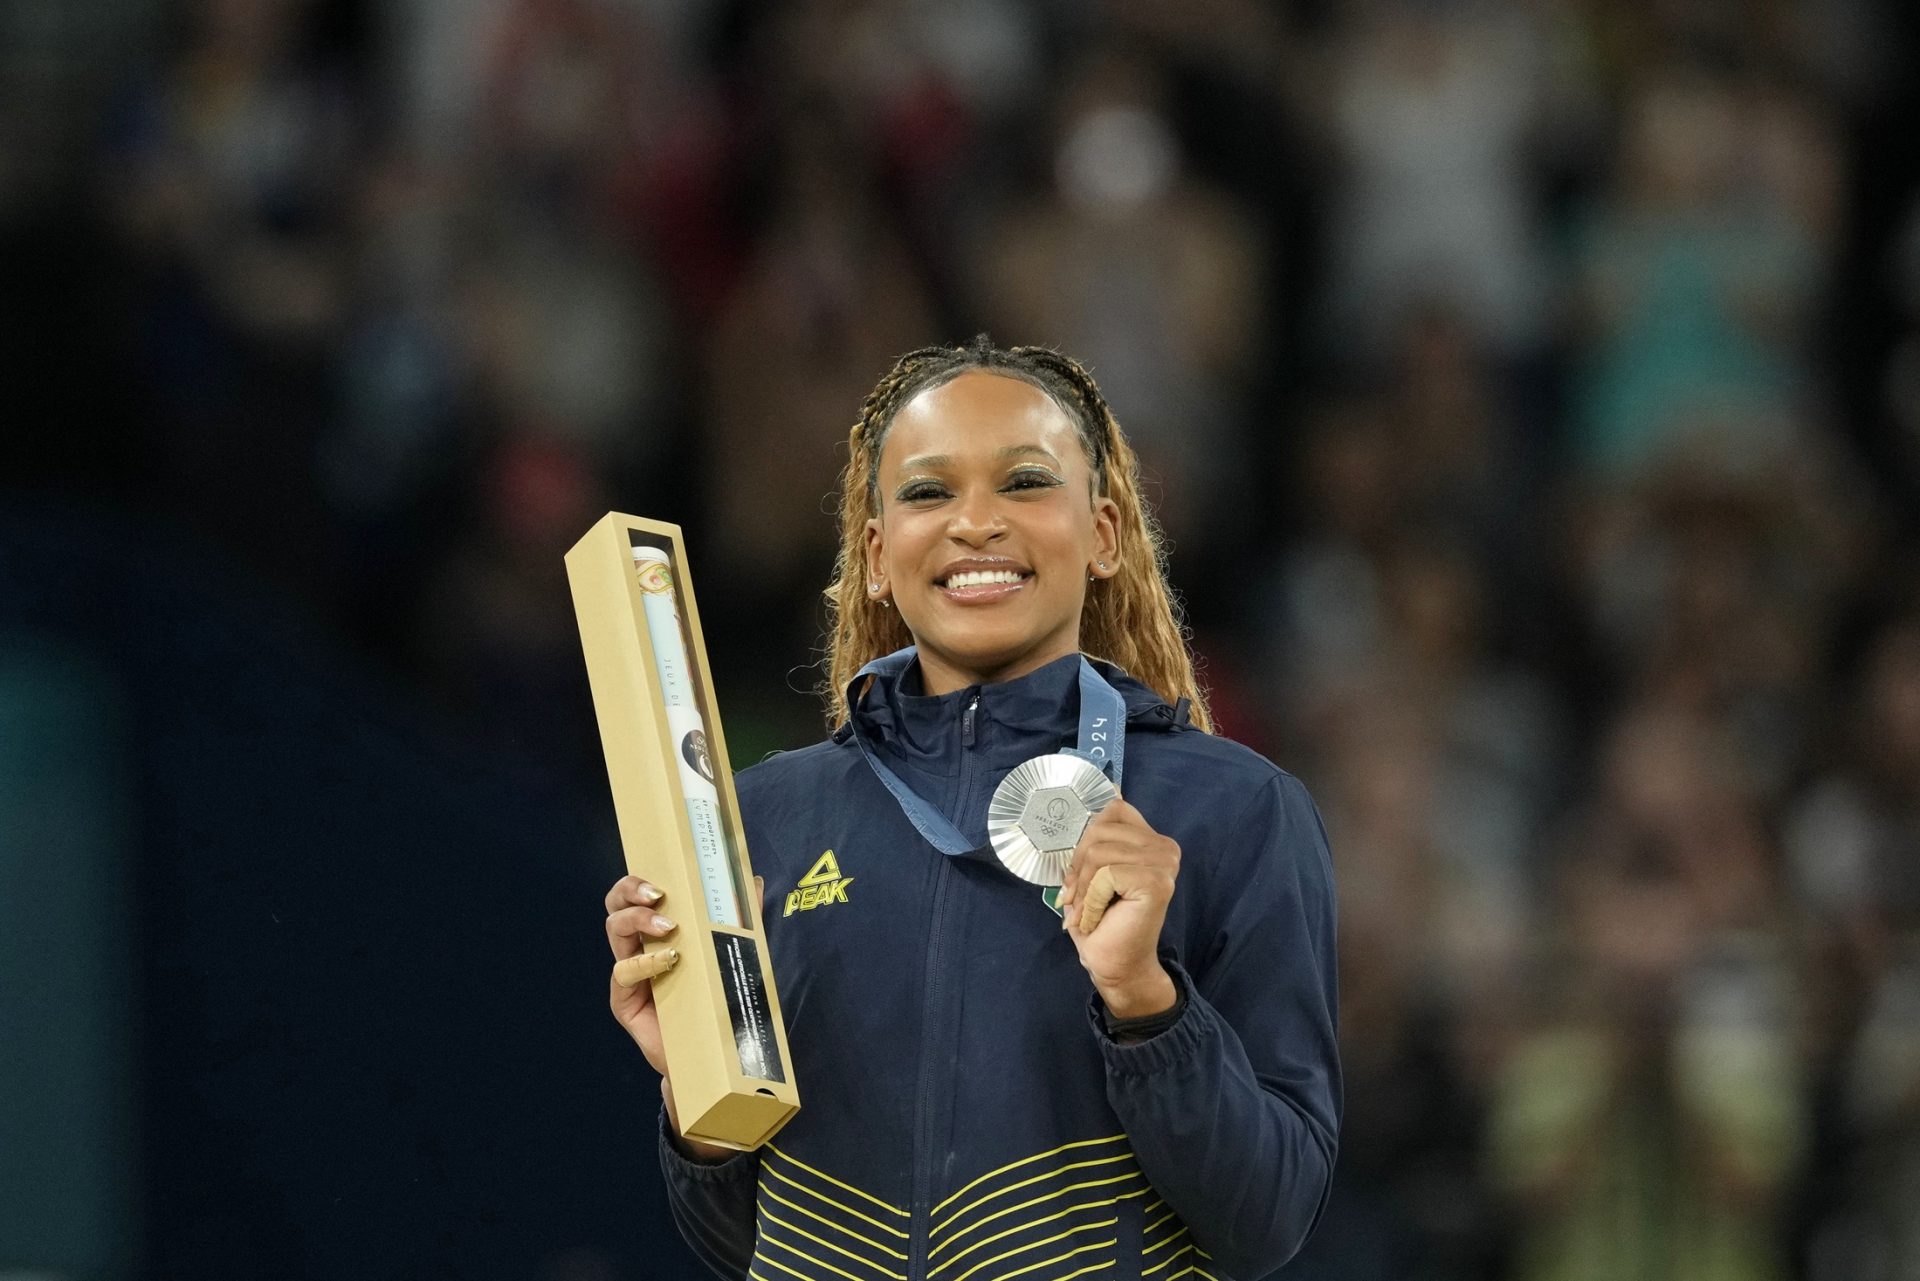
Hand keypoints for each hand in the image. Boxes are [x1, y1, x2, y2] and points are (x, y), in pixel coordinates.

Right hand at [605, 874, 734, 1161]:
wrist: (710, 1056)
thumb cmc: (717, 1000)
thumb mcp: (733, 953)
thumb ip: (743, 919)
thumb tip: (757, 882)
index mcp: (659, 931)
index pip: (637, 895)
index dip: (640, 879)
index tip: (664, 875)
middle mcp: (639, 946)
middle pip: (616, 905)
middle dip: (629, 890)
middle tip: (655, 893)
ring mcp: (629, 973)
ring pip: (614, 930)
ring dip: (637, 920)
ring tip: (668, 926)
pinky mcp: (626, 1001)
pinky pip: (623, 974)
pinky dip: (643, 962)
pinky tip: (666, 960)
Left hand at [1057, 797, 1179, 1018]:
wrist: (1115, 966)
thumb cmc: (1102, 920)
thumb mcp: (1091, 870)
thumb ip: (1099, 834)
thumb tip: (1109, 786)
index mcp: (1151, 839)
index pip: (1112, 809)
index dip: (1085, 839)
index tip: (1079, 875)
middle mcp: (1165, 847)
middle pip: (1098, 830)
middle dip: (1077, 869)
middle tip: (1076, 901)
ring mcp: (1165, 863)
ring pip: (1097, 852)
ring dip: (1082, 889)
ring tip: (1087, 912)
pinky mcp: (1157, 882)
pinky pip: (1104, 874)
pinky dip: (1091, 899)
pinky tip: (1099, 918)